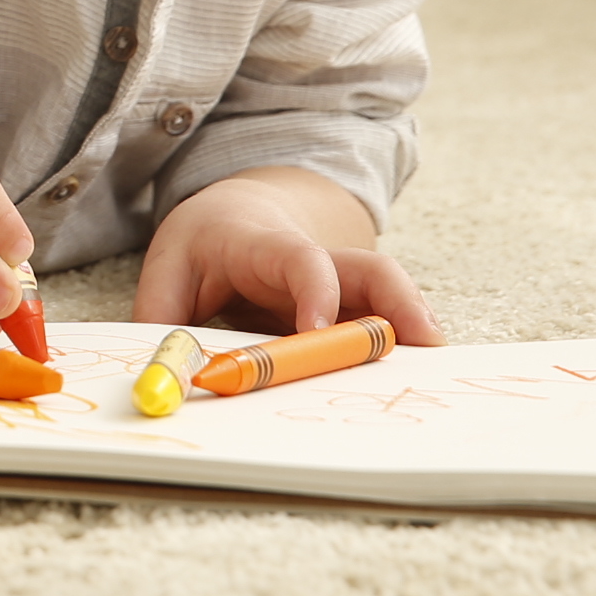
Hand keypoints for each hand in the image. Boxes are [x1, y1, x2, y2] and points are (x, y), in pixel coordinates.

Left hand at [134, 168, 443, 343]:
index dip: (314, 290)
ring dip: (412, 327)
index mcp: (263, 244)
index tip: (317, 331)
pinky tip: (419, 370)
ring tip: (436, 366)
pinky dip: (402, 344)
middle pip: (368, 270)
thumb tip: (160, 381)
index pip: (299, 259)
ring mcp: (341, 283)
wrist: (238, 214)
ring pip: (387, 295)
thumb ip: (159, 320)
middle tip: (423, 345)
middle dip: (398, 302)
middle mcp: (315, 260)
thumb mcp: (167, 269)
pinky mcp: (352, 306)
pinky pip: (383, 319)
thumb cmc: (204, 245)